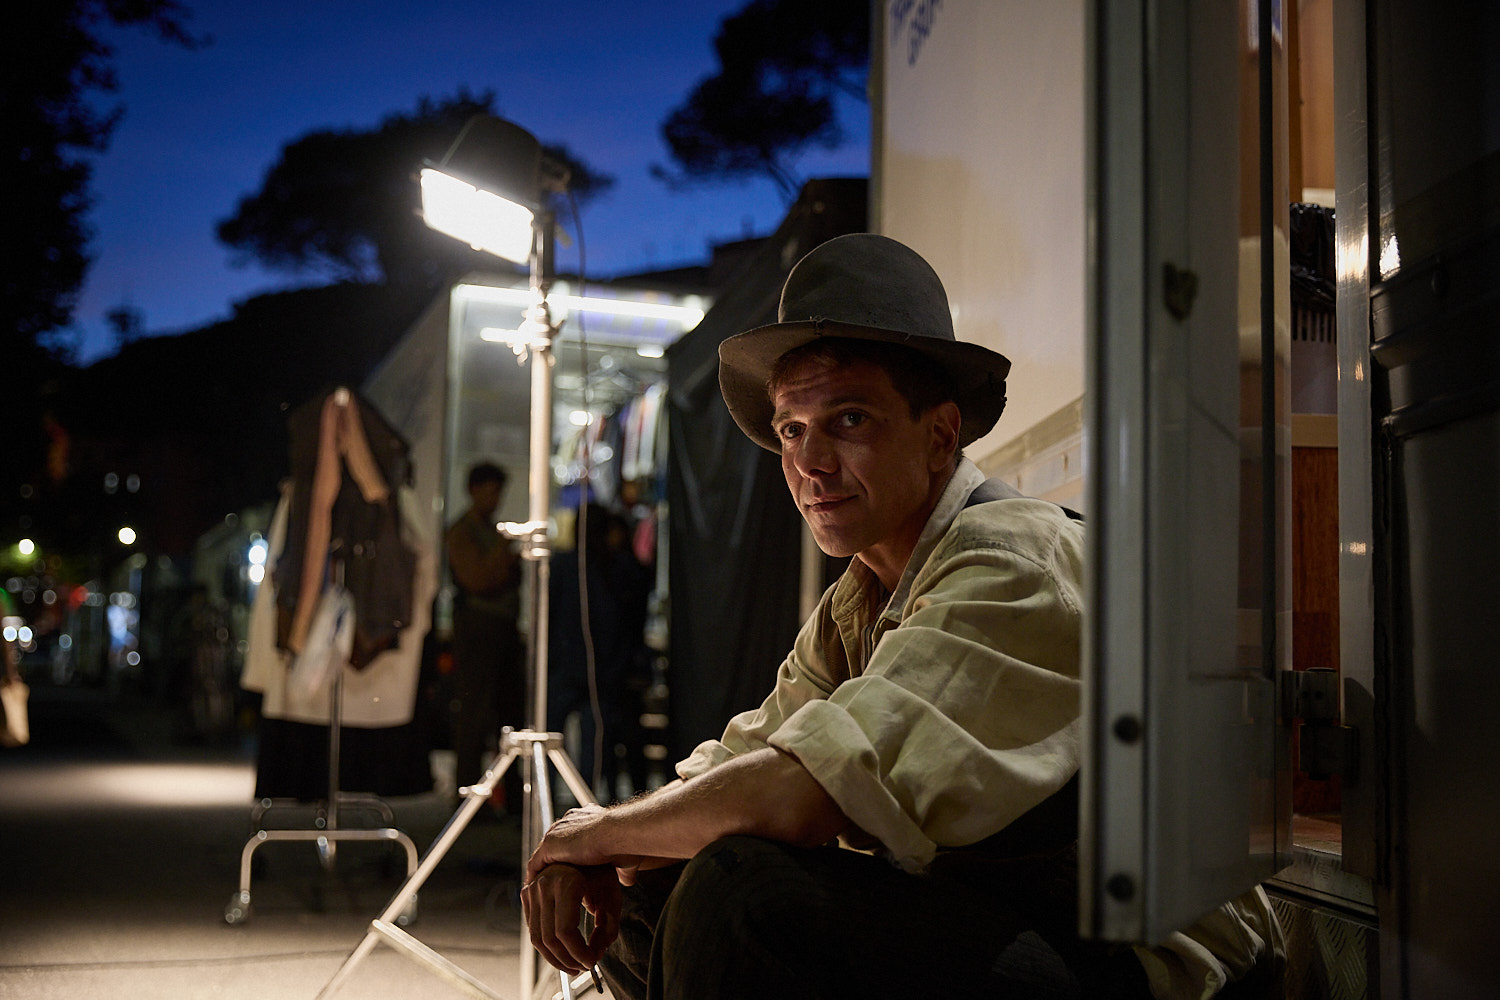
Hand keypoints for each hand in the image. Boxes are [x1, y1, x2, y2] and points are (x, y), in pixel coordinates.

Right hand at [521, 863, 621, 973]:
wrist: (586, 844)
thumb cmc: (602, 870)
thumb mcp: (612, 897)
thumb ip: (607, 929)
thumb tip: (595, 954)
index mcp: (567, 882)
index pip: (565, 931)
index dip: (578, 953)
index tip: (590, 962)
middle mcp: (545, 884)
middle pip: (549, 937)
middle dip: (566, 959)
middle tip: (582, 967)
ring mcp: (533, 888)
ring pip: (536, 936)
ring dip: (554, 956)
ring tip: (572, 963)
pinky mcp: (528, 893)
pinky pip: (532, 927)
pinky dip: (545, 943)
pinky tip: (561, 949)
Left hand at [525, 805, 641, 883]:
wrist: (617, 833)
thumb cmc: (626, 843)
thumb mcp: (625, 858)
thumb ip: (622, 869)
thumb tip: (627, 881)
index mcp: (588, 817)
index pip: (574, 835)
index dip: (573, 853)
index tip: (573, 868)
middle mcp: (570, 820)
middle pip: (557, 844)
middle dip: (556, 863)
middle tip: (556, 883)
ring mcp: (557, 831)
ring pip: (545, 854)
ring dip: (544, 871)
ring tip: (542, 890)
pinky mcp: (550, 844)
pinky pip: (536, 864)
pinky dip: (535, 877)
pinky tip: (535, 891)